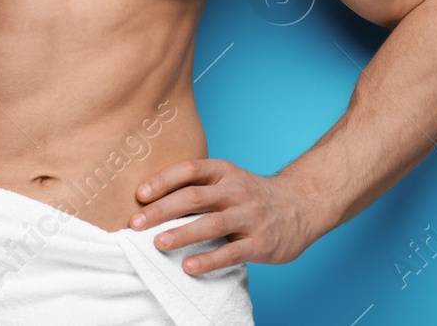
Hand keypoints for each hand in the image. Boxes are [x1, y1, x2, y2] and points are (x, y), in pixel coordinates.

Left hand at [128, 158, 320, 274]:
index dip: (163, 180)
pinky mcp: (261, 243)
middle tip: (135, 224)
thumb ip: (198, 187)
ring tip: (158, 243)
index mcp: (225, 172)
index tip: (139, 195)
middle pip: (194, 197)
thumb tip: (151, 201)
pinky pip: (231, 252)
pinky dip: (209, 260)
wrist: (301, 205)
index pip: (190, 169)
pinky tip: (189, 267)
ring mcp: (250, 217)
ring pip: (211, 224)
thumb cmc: (251, 195)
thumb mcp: (228, 180)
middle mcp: (237, 191)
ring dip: (181, 234)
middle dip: (161, 210)